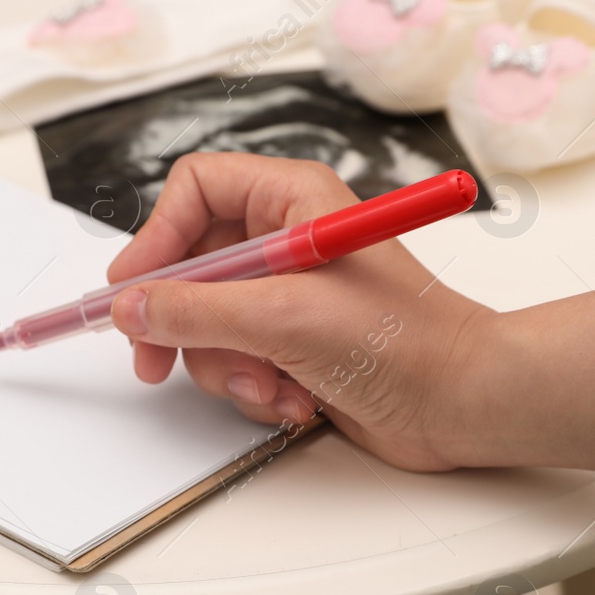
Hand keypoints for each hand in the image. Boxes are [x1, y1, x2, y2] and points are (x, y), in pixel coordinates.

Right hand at [105, 153, 493, 471]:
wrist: (462, 403)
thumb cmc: (404, 343)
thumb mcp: (284, 319)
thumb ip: (197, 311)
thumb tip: (132, 306)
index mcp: (292, 200)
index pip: (194, 192)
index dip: (156, 238)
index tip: (133, 291)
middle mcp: (287, 239)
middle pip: (190, 266)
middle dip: (184, 323)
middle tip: (156, 360)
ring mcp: (290, 294)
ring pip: (208, 324)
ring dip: (228, 366)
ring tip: (271, 385)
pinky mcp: (295, 344)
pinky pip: (238, 360)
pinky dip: (256, 387)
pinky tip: (295, 400)